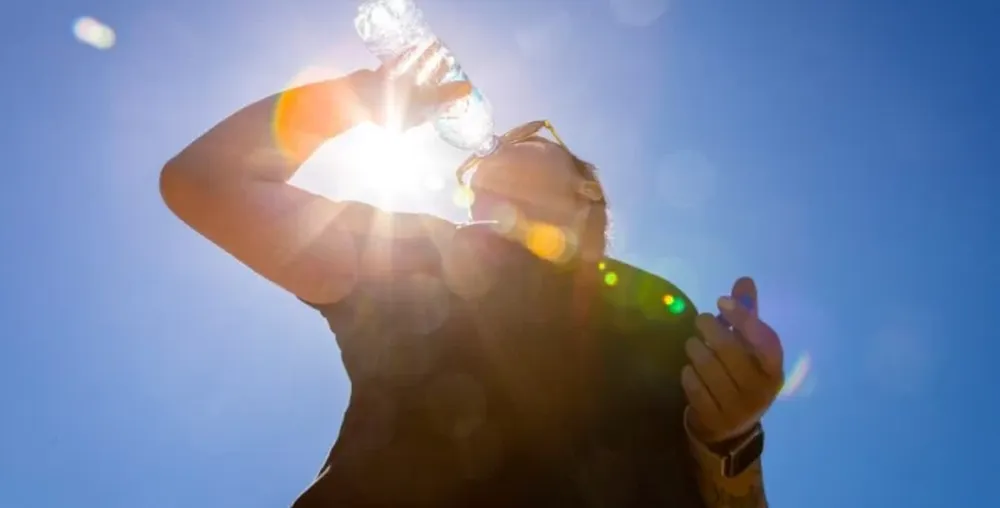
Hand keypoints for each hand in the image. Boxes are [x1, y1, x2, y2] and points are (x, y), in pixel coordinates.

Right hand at [353, 41, 471, 129]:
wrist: (354, 98)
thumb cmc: (389, 104)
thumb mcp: (423, 101)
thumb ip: (445, 94)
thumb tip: (468, 89)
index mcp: (413, 117)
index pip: (436, 107)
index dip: (448, 96)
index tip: (460, 83)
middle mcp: (403, 107)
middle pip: (425, 90)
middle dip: (437, 77)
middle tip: (450, 62)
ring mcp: (390, 93)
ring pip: (410, 77)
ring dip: (422, 65)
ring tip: (435, 51)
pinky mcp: (379, 81)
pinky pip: (395, 68)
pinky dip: (404, 59)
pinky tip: (413, 48)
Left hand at [681, 277, 784, 443]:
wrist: (730, 427)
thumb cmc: (740, 375)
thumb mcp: (749, 348)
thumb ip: (747, 315)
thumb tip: (744, 280)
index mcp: (774, 370)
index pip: (764, 340)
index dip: (744, 317)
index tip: (721, 300)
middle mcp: (761, 391)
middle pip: (732, 352)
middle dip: (712, 331)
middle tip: (701, 320)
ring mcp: (738, 409)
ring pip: (710, 370)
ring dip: (696, 351)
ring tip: (693, 344)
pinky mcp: (715, 419)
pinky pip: (696, 389)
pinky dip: (689, 374)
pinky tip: (689, 369)